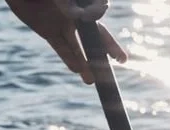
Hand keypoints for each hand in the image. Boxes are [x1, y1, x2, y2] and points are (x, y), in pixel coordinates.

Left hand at [5, 0, 127, 83]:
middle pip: (94, 36)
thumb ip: (73, 6)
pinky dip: (69, 59)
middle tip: (122, 60)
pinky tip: (76, 70)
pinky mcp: (48, 31)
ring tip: (91, 81)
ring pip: (77, 46)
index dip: (107, 31)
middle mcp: (74, 14)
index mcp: (80, 3)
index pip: (98, 19)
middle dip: (107, 49)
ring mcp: (62, 23)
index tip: (110, 40)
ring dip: (85, 64)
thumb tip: (88, 14)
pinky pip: (61, 48)